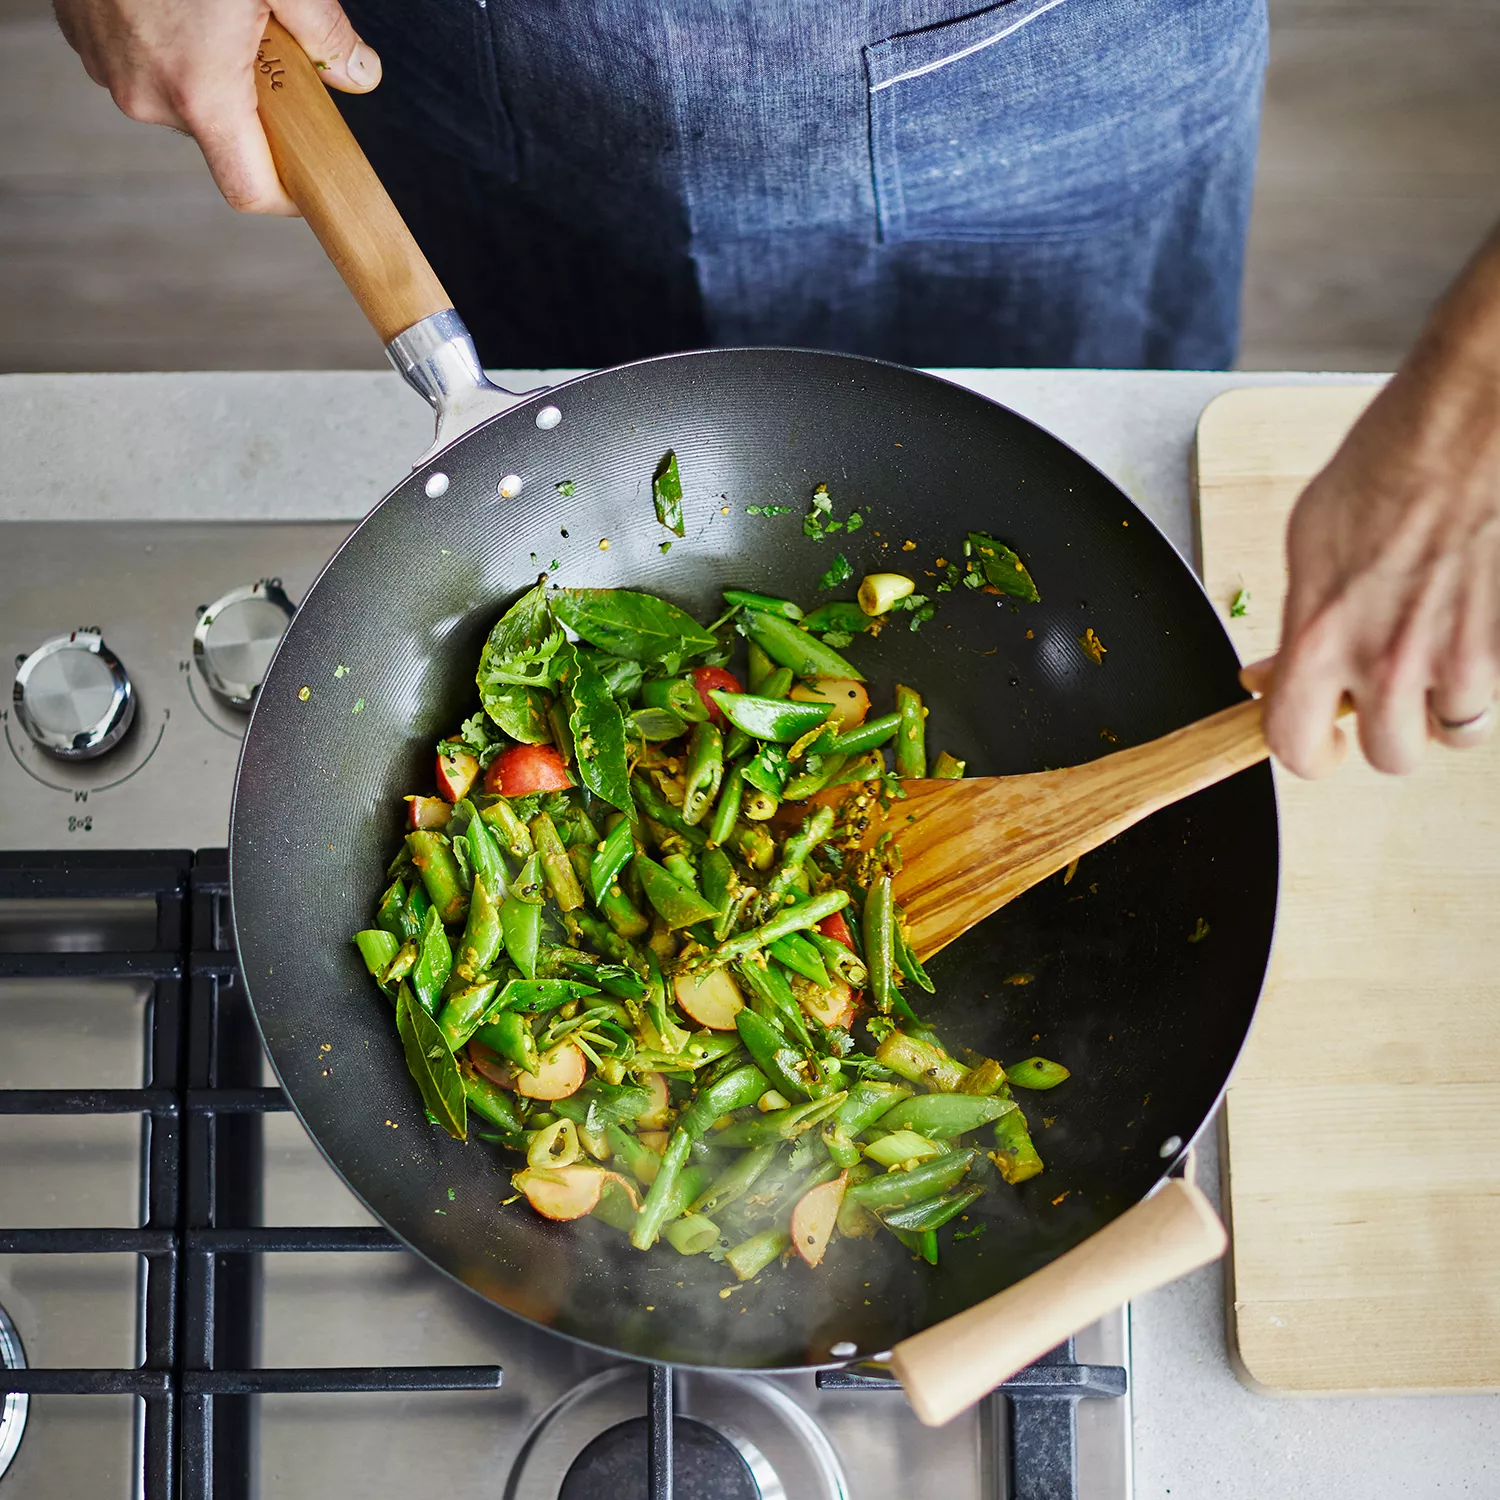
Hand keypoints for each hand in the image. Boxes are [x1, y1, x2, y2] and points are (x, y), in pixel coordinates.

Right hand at [54, 0, 380, 214]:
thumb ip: (324, 31)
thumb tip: (360, 73)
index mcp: (201, 92)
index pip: (250, 191)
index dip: (287, 196)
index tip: (311, 178)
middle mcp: (147, 94)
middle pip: (220, 138)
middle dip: (254, 109)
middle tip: (272, 55)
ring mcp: (109, 68)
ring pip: (181, 99)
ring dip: (210, 73)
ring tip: (217, 15)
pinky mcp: (85, 39)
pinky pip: (143, 64)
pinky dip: (170, 46)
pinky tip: (178, 3)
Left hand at [1252, 226, 1499, 777]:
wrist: (1461, 431)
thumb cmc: (1381, 474)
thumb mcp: (1305, 552)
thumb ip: (1294, 627)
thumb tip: (1269, 676)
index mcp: (1319, 639)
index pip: (1295, 748)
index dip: (1305, 750)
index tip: (1315, 738)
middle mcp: (1388, 660)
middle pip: (1387, 758)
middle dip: (1381, 731)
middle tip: (1379, 694)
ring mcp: (1456, 656)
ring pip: (1451, 733)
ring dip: (1439, 705)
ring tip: (1430, 655)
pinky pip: (1491, 696)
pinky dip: (1479, 677)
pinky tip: (1465, 631)